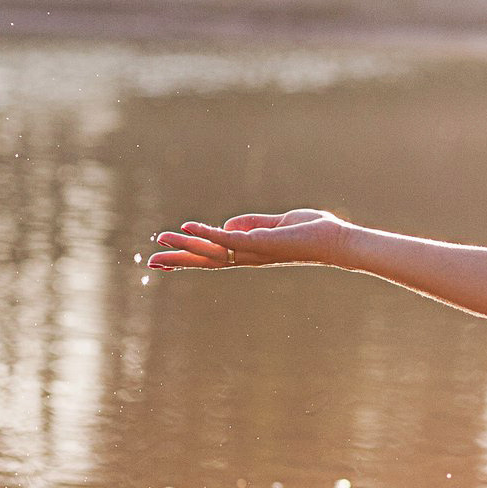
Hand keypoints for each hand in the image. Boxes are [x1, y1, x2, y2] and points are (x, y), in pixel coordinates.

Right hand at [149, 210, 350, 270]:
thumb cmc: (313, 232)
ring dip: (184, 245)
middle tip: (150, 263)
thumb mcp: (277, 224)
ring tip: (160, 238)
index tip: (165, 258)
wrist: (335, 241)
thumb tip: (227, 224)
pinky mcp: (259, 242)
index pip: (214, 258)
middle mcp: (247, 257)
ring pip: (211, 252)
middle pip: (206, 261)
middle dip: (178, 261)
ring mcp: (252, 251)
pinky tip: (187, 227)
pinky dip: (206, 233)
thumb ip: (253, 224)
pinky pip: (227, 238)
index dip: (190, 257)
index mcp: (249, 253)